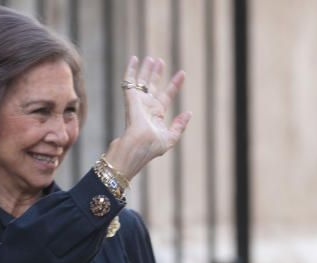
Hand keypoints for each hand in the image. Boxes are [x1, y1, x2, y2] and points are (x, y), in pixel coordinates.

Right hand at [104, 55, 192, 180]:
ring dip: (146, 70)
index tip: (182, 73)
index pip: (166, 96)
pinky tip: (134, 58)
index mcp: (156, 115)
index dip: (174, 85)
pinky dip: (130, 70)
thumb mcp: (169, 139)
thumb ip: (179, 126)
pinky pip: (129, 81)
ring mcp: (137, 103)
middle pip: (152, 86)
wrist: (134, 149)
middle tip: (159, 61)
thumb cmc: (150, 149)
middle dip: (156, 74)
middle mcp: (146, 107)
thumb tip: (188, 113)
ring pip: (141, 81)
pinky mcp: (129, 99)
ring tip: (151, 58)